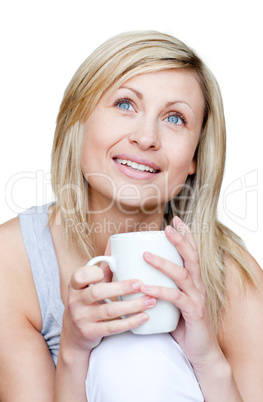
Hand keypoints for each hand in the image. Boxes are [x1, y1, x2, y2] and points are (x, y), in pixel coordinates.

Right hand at [61, 240, 155, 354]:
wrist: (73, 336)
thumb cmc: (87, 302)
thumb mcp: (89, 285)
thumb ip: (103, 268)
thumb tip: (114, 243)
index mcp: (75, 285)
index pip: (80, 275)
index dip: (93, 273)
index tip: (111, 268)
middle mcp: (75, 301)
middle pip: (98, 292)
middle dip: (122, 288)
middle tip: (141, 284)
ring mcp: (82, 319)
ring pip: (109, 311)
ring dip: (132, 306)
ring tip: (151, 301)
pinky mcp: (90, 333)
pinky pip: (113, 328)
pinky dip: (130, 322)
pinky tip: (144, 317)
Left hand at [141, 217, 222, 369]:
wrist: (200, 352)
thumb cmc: (182, 324)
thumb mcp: (171, 302)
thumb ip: (160, 288)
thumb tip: (136, 276)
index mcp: (193, 280)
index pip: (191, 253)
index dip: (186, 235)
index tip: (176, 220)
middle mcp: (198, 286)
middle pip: (191, 257)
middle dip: (179, 240)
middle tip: (167, 227)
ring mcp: (197, 298)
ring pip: (182, 274)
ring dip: (163, 263)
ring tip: (145, 255)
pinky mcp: (193, 312)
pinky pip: (175, 298)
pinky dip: (159, 291)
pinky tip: (144, 287)